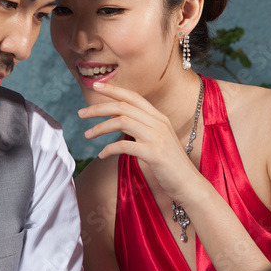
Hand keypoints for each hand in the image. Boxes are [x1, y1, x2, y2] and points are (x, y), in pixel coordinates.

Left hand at [78, 81, 200, 202]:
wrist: (189, 184)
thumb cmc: (170, 165)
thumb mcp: (157, 140)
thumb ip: (142, 129)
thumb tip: (118, 121)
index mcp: (159, 117)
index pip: (133, 96)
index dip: (113, 90)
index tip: (95, 87)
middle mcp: (159, 123)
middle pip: (123, 107)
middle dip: (99, 108)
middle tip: (81, 113)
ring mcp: (157, 137)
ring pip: (122, 122)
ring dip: (100, 127)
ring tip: (87, 135)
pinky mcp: (153, 153)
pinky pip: (124, 146)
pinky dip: (109, 149)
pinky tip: (102, 155)